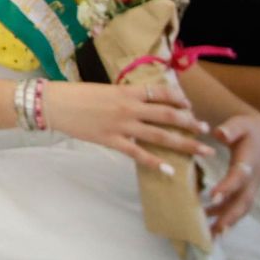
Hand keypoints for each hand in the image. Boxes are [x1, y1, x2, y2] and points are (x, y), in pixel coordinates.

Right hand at [44, 81, 213, 173]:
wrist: (54, 104)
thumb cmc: (76, 94)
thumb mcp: (104, 89)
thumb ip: (124, 96)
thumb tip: (141, 103)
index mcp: (126, 91)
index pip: (161, 92)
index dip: (179, 98)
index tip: (189, 104)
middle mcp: (129, 107)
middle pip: (168, 115)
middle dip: (190, 123)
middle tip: (206, 129)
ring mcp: (122, 125)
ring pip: (160, 135)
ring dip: (184, 143)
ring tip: (201, 150)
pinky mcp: (112, 140)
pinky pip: (138, 154)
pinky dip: (156, 163)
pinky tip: (170, 170)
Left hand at [206, 113, 259, 236]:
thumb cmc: (249, 130)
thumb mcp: (240, 124)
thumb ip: (231, 129)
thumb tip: (219, 133)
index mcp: (248, 163)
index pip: (238, 177)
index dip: (228, 186)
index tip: (213, 196)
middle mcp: (251, 179)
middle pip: (242, 201)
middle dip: (229, 215)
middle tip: (214, 230)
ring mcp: (250, 187)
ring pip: (240, 208)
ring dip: (226, 221)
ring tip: (210, 235)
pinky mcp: (245, 190)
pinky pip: (237, 207)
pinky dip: (226, 217)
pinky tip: (210, 225)